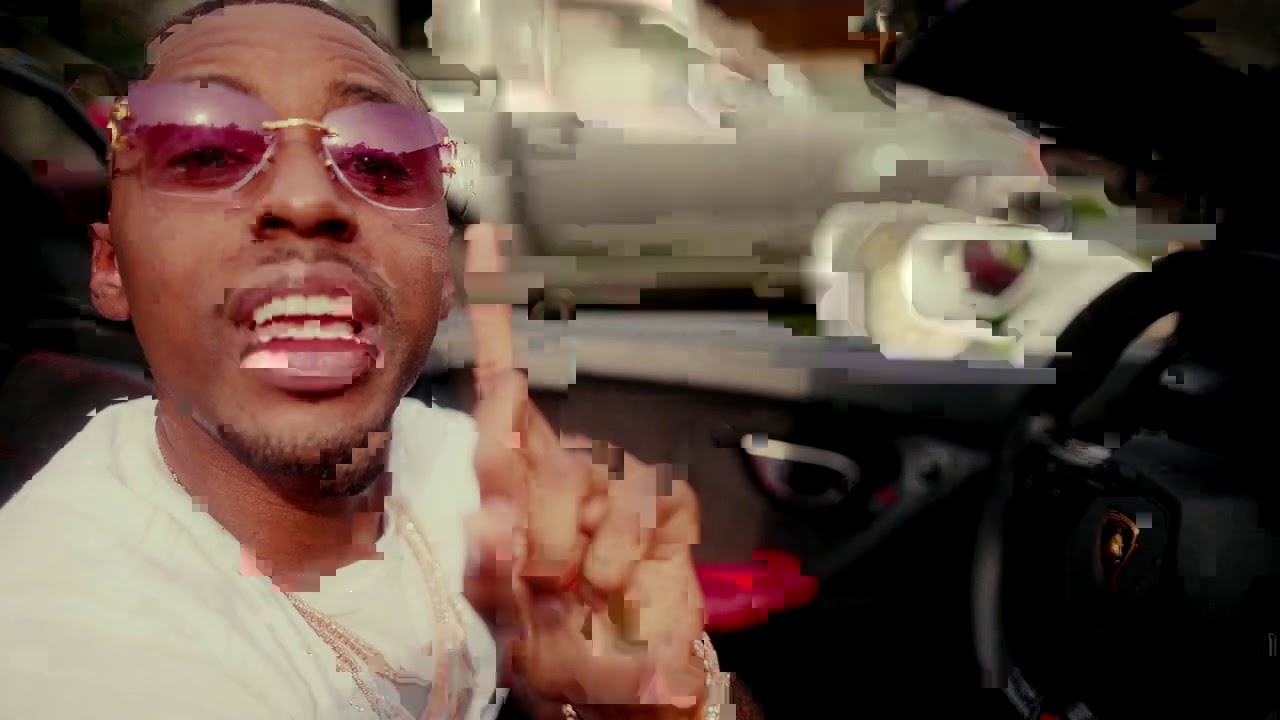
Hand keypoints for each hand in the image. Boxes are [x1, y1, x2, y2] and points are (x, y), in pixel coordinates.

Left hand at [460, 224, 707, 718]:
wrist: (630, 683)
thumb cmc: (556, 646)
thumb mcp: (504, 616)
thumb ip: (493, 567)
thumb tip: (492, 515)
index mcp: (514, 481)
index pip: (500, 388)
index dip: (492, 314)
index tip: (484, 242)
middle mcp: (561, 467)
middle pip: (531, 447)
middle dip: (535, 531)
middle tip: (544, 585)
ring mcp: (616, 482)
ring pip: (589, 483)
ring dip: (582, 560)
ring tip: (584, 595)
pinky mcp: (666, 503)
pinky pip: (646, 507)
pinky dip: (629, 559)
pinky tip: (626, 582)